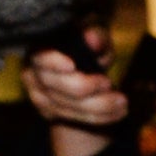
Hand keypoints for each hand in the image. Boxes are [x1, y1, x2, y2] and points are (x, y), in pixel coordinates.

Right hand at [21, 26, 124, 155]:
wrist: (87, 69)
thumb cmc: (91, 47)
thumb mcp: (98, 38)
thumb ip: (96, 37)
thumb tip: (92, 38)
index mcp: (39, 49)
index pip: (39, 57)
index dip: (53, 62)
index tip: (72, 65)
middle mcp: (32, 73)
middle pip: (54, 85)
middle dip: (84, 87)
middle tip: (109, 83)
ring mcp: (38, 95)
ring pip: (66, 107)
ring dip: (98, 107)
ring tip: (123, 102)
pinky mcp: (49, 112)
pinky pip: (74, 118)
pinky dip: (100, 117)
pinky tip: (119, 112)